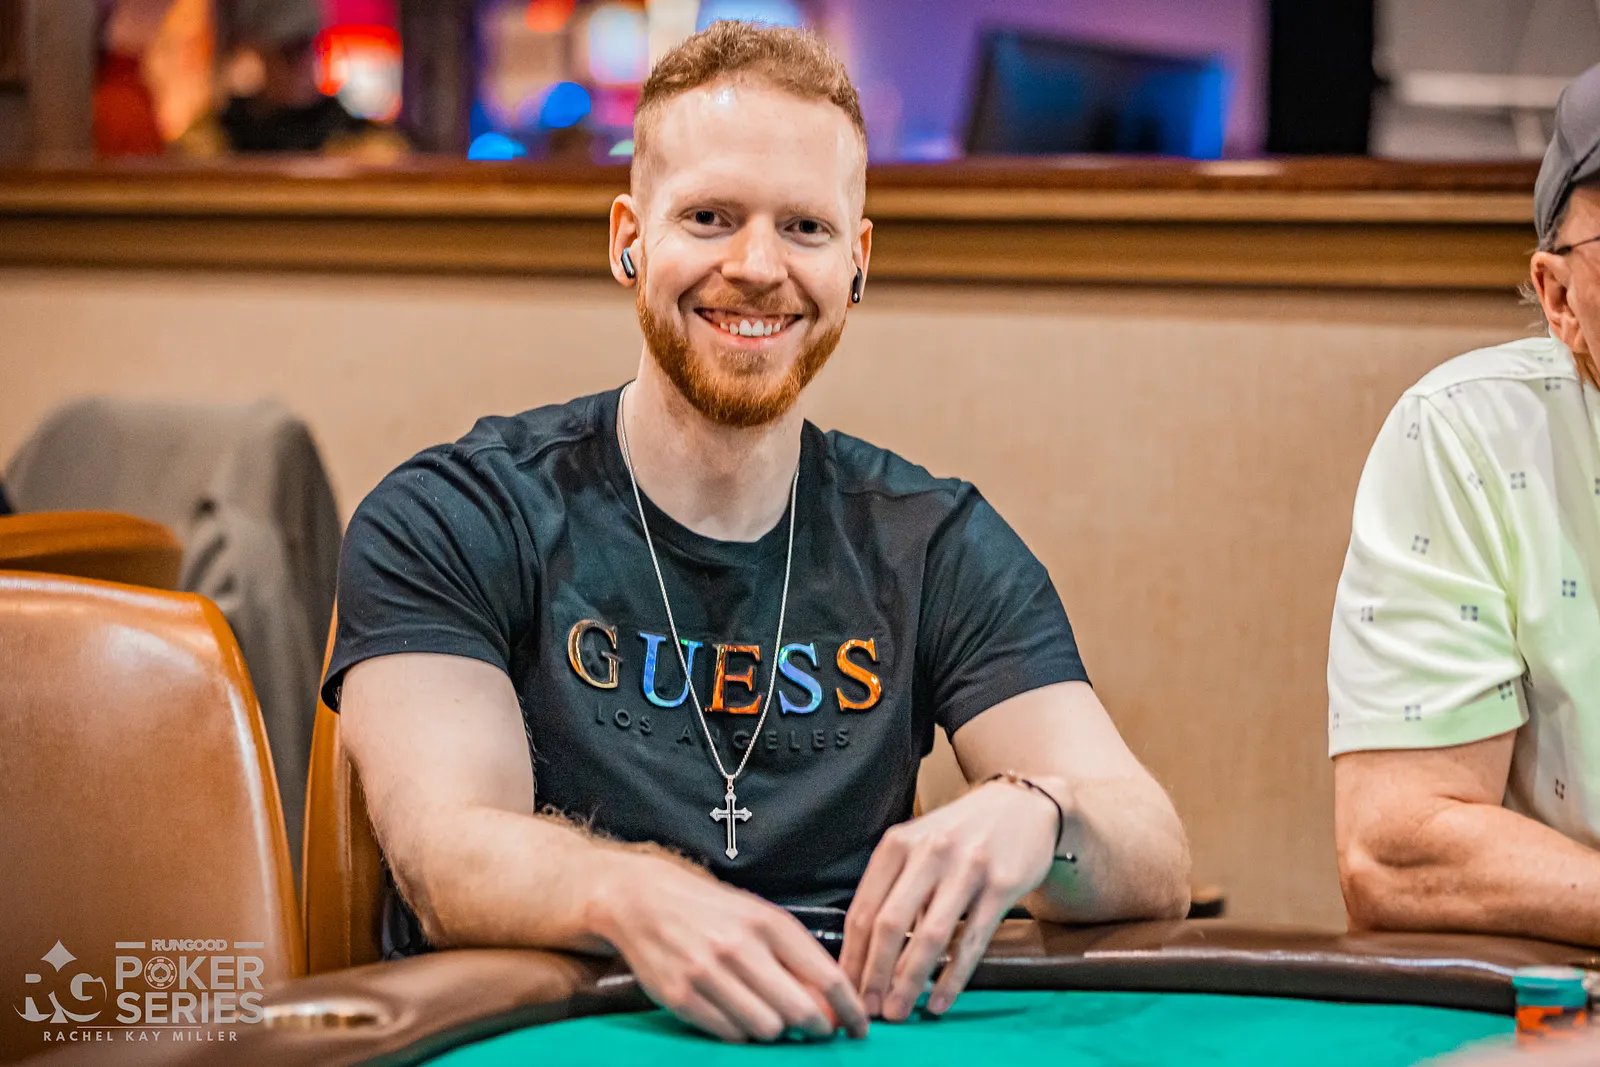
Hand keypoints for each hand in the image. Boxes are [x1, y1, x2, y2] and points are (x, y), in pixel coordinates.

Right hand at [592, 851, 868, 1042]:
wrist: (644, 900)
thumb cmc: (711, 910)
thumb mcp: (760, 917)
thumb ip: (796, 957)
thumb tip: (831, 1004)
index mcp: (768, 923)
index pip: (826, 977)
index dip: (849, 1010)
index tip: (858, 1027)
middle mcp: (739, 948)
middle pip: (799, 1012)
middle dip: (815, 1028)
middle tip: (815, 1029)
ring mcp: (707, 974)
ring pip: (766, 1029)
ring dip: (775, 1030)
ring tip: (768, 1014)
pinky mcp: (681, 997)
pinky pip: (730, 1034)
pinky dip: (740, 1032)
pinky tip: (736, 1014)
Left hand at [840, 777, 1059, 1020]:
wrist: (1022, 805)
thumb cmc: (961, 833)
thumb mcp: (918, 845)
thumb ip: (892, 888)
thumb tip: (863, 952)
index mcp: (898, 844)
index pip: (864, 908)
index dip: (852, 955)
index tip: (845, 988)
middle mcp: (929, 852)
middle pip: (890, 924)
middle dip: (874, 974)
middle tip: (867, 1010)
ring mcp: (967, 867)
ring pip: (929, 935)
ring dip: (909, 981)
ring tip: (897, 1012)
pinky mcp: (1001, 884)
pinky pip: (972, 940)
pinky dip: (953, 976)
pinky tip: (939, 1001)